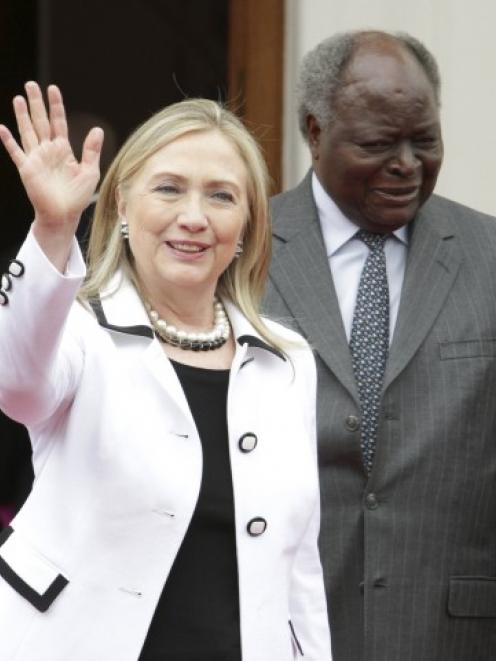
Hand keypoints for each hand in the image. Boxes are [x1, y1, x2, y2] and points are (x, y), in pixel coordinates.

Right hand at [0, 82, 103, 229]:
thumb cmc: (78, 197)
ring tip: (18, 98)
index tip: (53, 89)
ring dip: (22, 115)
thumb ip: (91, 150)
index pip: (59, 122)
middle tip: (31, 84)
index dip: (55, 106)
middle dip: (36, 103)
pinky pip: (16, 152)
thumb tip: (97, 129)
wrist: (64, 215)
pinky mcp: (27, 169)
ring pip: (28, 131)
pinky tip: (2, 128)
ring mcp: (36, 158)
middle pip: (41, 121)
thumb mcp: (90, 172)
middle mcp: (48, 151)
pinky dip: (8, 141)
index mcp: (63, 150)